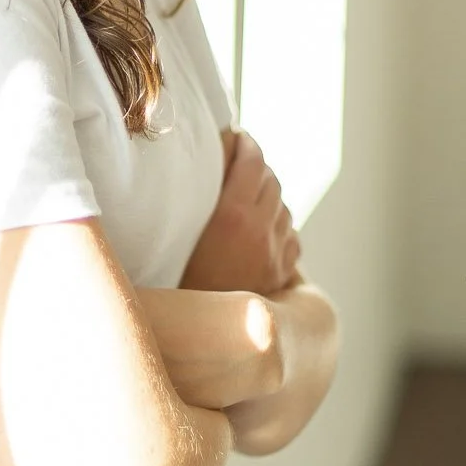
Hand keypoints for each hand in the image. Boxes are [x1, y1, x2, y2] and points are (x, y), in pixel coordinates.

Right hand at [178, 129, 299, 297]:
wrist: (196, 327)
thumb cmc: (174, 277)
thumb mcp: (178, 229)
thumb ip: (196, 194)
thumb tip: (202, 159)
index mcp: (233, 215)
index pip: (252, 162)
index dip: (247, 144)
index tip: (240, 137)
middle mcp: (260, 230)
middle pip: (272, 181)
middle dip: (258, 168)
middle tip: (242, 162)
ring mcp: (275, 252)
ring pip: (284, 208)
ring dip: (269, 197)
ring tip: (251, 196)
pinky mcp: (281, 271)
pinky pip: (291, 236)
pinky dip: (279, 227)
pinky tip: (263, 230)